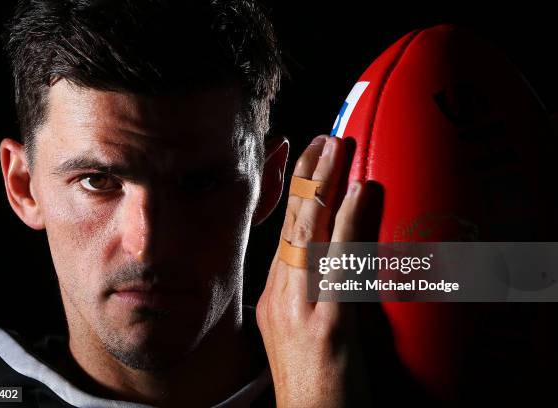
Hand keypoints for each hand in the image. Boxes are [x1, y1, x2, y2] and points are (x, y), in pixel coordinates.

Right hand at [256, 135, 381, 406]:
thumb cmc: (313, 386)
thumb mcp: (302, 332)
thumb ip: (312, 295)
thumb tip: (332, 263)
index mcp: (274, 297)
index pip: (282, 234)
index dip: (293, 195)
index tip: (305, 161)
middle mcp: (280, 296)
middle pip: (292, 225)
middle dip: (308, 178)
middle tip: (324, 139)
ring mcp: (300, 309)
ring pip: (309, 234)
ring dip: (325, 185)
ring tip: (338, 146)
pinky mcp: (326, 325)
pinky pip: (339, 264)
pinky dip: (350, 222)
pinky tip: (361, 192)